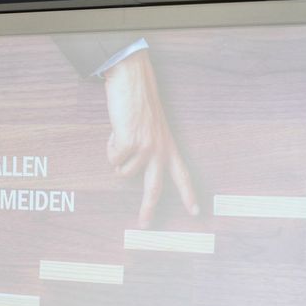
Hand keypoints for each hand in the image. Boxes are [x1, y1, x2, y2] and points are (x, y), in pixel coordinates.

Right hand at [103, 50, 198, 227]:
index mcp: (169, 146)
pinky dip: (109, 147)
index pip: (183, 175)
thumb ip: (147, 149)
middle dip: (148, 209)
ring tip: (120, 138)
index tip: (196, 212)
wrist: (131, 80)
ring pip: (124, 173)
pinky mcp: (129, 143)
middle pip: (155, 188)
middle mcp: (160, 149)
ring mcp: (145, 147)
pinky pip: (113, 159)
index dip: (189, 194)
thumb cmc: (139, 102)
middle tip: (144, 225)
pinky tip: (116, 131)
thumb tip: (129, 170)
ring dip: (117, 158)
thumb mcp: (150, 129)